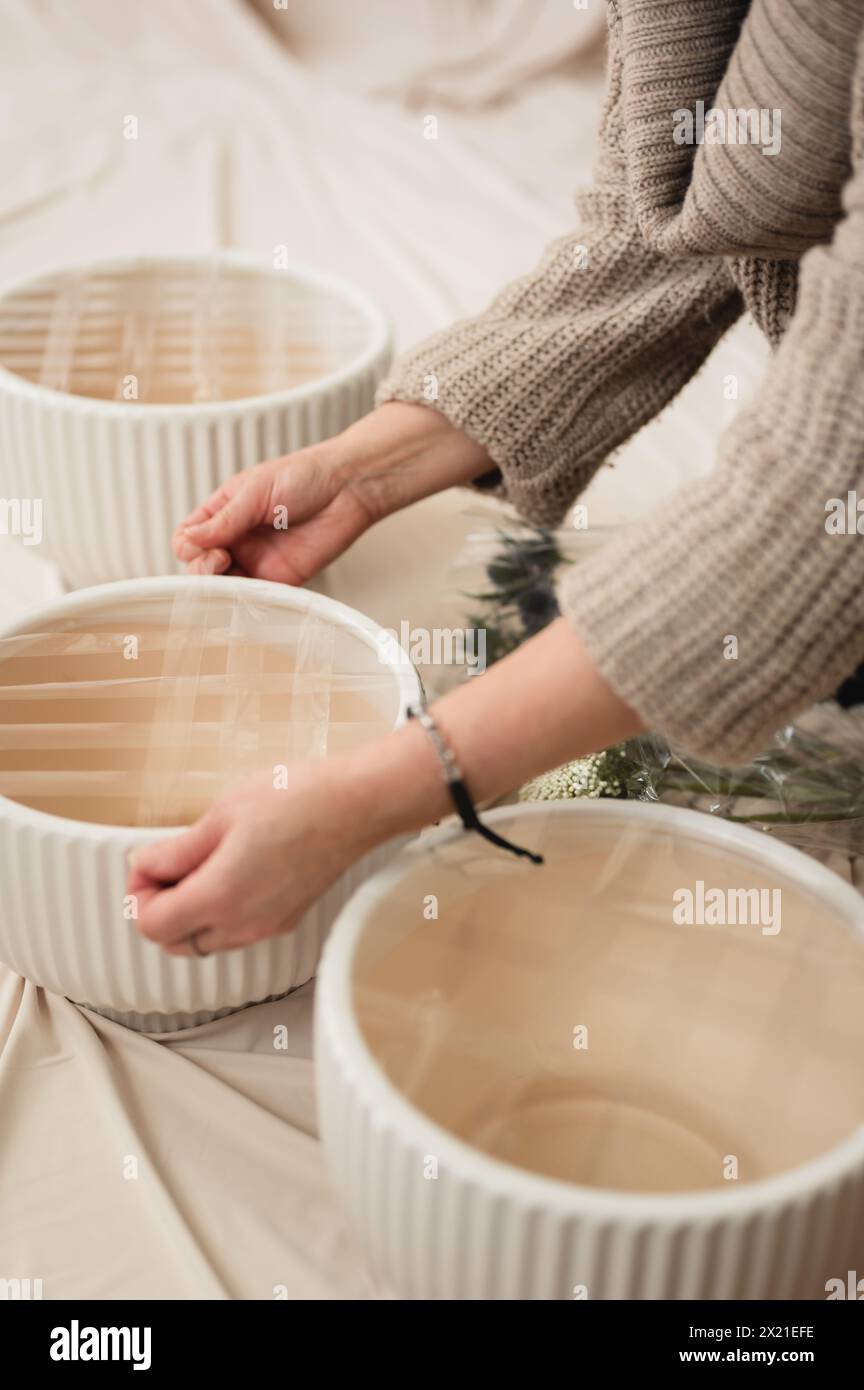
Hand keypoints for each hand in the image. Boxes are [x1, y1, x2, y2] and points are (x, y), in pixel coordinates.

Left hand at [128, 761, 385, 956]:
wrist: (356, 805)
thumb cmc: (297, 800)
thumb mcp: (221, 814)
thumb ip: (176, 850)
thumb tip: (146, 865)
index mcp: (219, 898)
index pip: (151, 925)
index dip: (138, 893)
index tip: (147, 863)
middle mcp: (242, 925)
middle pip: (174, 942)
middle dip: (159, 908)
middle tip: (166, 866)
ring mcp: (266, 927)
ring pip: (205, 942)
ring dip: (189, 913)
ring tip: (199, 865)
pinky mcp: (286, 919)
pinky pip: (235, 932)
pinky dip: (219, 913)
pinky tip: (230, 872)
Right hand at [174, 401, 491, 583]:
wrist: (348, 488)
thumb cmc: (306, 476)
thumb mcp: (254, 491)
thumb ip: (224, 519)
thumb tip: (190, 540)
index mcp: (225, 511)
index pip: (189, 537)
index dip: (188, 545)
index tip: (200, 543)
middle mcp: (238, 538)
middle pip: (201, 566)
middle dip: (201, 568)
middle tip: (219, 557)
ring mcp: (257, 559)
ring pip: (223, 585)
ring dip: (219, 585)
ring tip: (230, 570)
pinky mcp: (280, 579)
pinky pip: (254, 595)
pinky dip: (245, 597)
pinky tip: (247, 589)